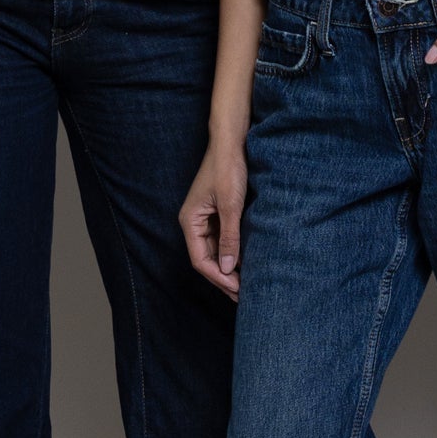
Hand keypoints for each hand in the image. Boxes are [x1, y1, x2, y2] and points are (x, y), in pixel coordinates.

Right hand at [180, 140, 246, 300]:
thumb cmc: (228, 168)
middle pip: (207, 258)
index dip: (218, 278)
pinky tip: (246, 263)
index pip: (200, 260)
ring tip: (246, 285)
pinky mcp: (217, 213)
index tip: (237, 290)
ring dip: (229, 267)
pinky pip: (222, 239)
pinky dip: (233, 252)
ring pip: (215, 251)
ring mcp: (205, 218)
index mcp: (190, 221)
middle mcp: (194, 222)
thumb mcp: (231, 205)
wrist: (232, 141)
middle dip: (224, 278)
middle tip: (244, 295)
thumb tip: (229, 269)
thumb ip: (229, 237)